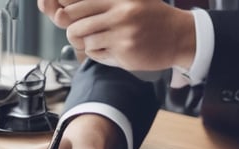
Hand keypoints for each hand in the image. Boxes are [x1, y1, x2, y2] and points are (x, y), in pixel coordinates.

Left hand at [48, 0, 195, 70]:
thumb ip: (100, 3)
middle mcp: (120, 11)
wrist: (178, 36)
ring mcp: (122, 32)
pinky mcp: (124, 51)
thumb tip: (60, 10)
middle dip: (71, 26)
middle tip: (82, 31)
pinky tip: (111, 49)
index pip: (76, 1)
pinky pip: (93, 53)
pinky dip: (97, 52)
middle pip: (70, 18)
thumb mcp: (129, 0)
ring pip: (80, 38)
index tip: (64, 14)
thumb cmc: (149, 18)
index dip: (65, 9)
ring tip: (100, 40)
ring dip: (84, 41)